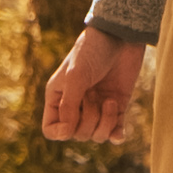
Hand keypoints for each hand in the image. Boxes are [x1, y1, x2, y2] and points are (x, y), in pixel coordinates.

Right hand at [43, 23, 148, 145]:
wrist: (121, 36)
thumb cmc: (93, 51)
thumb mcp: (76, 75)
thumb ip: (69, 105)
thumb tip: (68, 133)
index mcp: (58, 96)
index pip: (51, 129)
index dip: (60, 133)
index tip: (71, 123)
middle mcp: (76, 105)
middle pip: (76, 134)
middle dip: (88, 120)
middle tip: (94, 95)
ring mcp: (97, 107)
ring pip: (96, 136)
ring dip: (104, 123)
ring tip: (110, 101)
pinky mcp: (117, 107)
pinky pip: (115, 133)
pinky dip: (117, 135)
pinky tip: (120, 132)